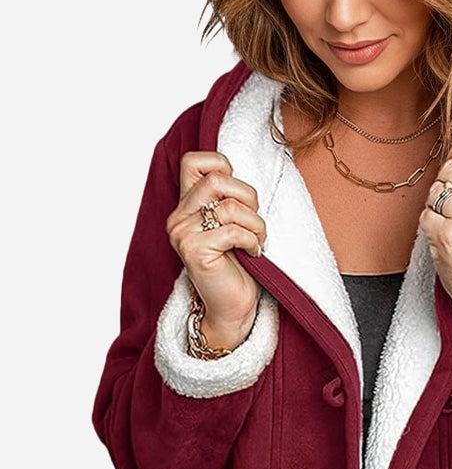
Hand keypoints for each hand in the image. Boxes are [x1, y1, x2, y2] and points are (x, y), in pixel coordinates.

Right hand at [166, 151, 266, 348]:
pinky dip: (252, 241)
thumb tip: (236, 170)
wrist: (231, 307)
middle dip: (248, 197)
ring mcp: (183, 235)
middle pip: (217, 180)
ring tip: (257, 240)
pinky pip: (233, 231)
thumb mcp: (231, 223)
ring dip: (255, 223)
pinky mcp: (194, 252)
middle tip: (254, 223)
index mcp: (185, 206)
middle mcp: (178, 218)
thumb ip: (227, 197)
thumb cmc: (237, 264)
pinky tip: (254, 253)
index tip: (238, 196)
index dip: (222, 166)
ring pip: (229, 207)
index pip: (193, 161)